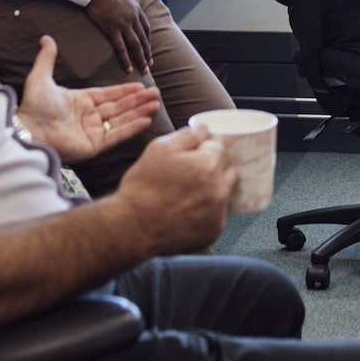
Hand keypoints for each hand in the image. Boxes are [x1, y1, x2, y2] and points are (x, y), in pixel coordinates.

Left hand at [17, 36, 162, 162]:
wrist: (29, 130)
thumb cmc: (33, 107)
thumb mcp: (41, 77)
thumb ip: (47, 58)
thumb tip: (46, 38)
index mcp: (79, 101)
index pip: (108, 94)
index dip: (124, 90)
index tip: (140, 84)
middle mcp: (88, 117)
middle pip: (119, 107)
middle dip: (138, 100)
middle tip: (155, 94)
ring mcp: (93, 131)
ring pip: (122, 119)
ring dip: (139, 112)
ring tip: (156, 105)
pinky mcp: (95, 145)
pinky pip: (117, 134)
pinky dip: (132, 128)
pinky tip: (146, 120)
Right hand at [84, 0, 152, 74]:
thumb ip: (127, 0)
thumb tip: (126, 1)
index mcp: (136, 9)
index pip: (146, 28)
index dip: (148, 40)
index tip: (148, 49)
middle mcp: (133, 18)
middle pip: (143, 39)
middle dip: (147, 53)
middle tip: (150, 65)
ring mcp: (124, 25)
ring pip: (136, 46)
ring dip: (141, 59)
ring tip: (143, 70)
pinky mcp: (112, 29)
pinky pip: (121, 48)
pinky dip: (126, 59)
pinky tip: (128, 68)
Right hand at [114, 126, 235, 254]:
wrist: (132, 228)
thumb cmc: (142, 187)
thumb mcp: (159, 149)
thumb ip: (187, 135)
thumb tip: (204, 129)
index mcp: (208, 165)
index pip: (218, 148)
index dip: (203, 149)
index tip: (190, 157)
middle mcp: (220, 189)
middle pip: (227, 170)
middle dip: (213, 168)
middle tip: (189, 175)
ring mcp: (219, 213)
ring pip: (224, 192)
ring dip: (213, 189)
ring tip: (188, 193)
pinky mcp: (214, 231)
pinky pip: (218, 214)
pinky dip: (208, 210)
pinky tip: (188, 210)